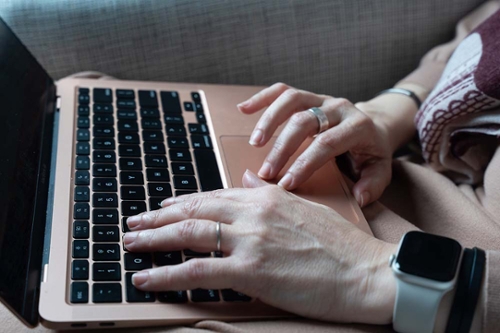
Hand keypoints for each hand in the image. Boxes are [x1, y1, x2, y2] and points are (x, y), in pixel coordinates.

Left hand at [124, 171, 396, 323]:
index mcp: (266, 196)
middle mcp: (253, 212)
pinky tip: (144, 276)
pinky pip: (196, 270)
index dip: (182, 202)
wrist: (367, 272)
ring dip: (152, 239)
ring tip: (129, 242)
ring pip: (187, 234)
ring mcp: (250, 240)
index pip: (212, 196)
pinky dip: (165, 274)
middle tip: (133, 222)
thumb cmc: (342, 245)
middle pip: (193, 211)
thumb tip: (244, 177)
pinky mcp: (251, 270)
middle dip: (157, 218)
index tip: (162, 208)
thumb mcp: (304, 207)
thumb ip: (270, 192)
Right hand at [237, 83, 392, 205]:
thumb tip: (358, 197)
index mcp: (358, 126)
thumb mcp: (380, 170)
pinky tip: (244, 109)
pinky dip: (262, 98)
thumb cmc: (371, 153)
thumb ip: (373, 185)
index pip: (327, 143)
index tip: (286, 184)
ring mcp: (322, 98)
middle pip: (305, 121)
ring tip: (254, 144)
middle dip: (283, 148)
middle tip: (267, 172)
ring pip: (291, 99)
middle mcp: (339, 107)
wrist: (374, 127)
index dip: (305, 163)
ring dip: (269, 120)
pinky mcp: (308, 96)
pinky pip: (283, 90)